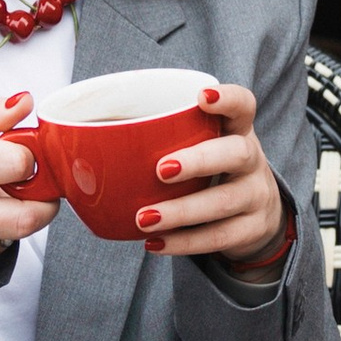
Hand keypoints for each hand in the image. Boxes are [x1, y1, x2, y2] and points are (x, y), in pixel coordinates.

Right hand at [0, 85, 59, 266]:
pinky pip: (6, 244)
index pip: (16, 164)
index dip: (29, 157)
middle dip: (42, 196)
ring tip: (14, 194)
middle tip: (32, 181)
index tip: (22, 154)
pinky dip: (9, 227)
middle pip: (25, 216)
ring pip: (19, 233)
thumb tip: (24, 102)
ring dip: (30, 212)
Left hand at [133, 81, 289, 268]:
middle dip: (199, 160)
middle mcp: (252, 160)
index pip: (244, 105)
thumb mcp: (203, 147)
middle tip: (161, 169)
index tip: (202, 97)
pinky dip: (185, 242)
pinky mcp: (252, 229)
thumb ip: (162, 139)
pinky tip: (155, 243)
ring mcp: (256, 196)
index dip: (228, 98)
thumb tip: (84, 149)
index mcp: (237, 130)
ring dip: (181, 211)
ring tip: (144, 218)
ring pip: (224, 201)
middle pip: (237, 153)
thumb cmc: (212, 171)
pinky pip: (219, 237)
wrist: (257, 214)